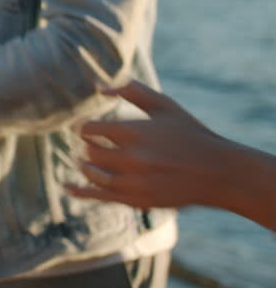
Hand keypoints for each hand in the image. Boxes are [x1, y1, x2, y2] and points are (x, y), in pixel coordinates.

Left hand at [67, 81, 232, 209]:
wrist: (220, 173)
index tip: (84, 126)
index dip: (83, 127)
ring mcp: (135, 182)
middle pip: (90, 151)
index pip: (90, 129)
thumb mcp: (165, 106)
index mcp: (135, 132)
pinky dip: (81, 191)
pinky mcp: (138, 200)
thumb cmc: (191, 134)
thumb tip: (99, 87)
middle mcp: (132, 158)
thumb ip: (132, 91)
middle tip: (91, 142)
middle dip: (88, 145)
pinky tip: (67, 187)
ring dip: (85, 165)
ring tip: (85, 159)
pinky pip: (101, 196)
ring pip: (93, 173)